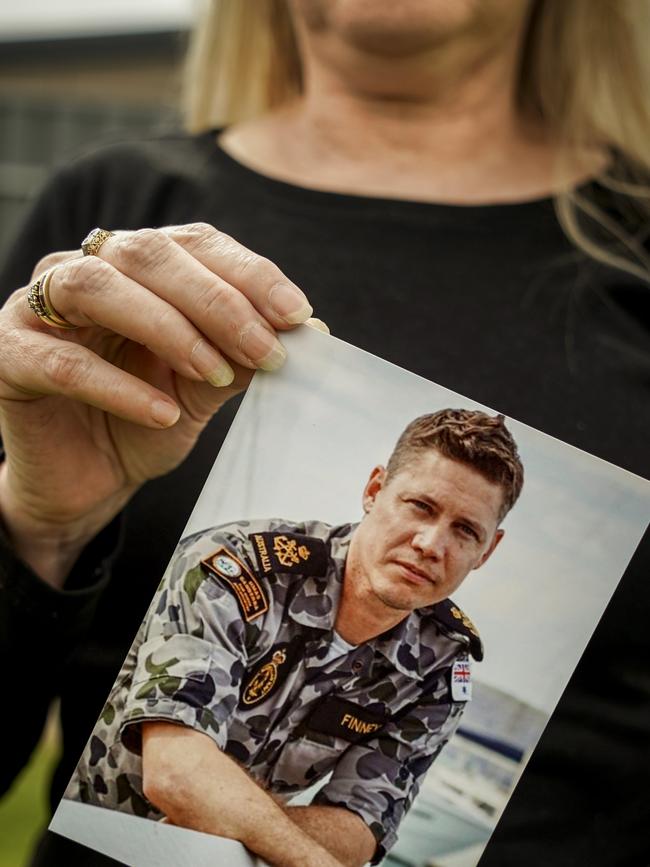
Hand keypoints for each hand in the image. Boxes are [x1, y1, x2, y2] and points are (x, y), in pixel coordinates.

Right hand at [0, 223, 312, 584]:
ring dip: (169, 329)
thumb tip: (310, 329)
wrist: (87, 480)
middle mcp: (86, 270)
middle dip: (218, 302)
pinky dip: (118, 386)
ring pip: (99, 288)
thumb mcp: (203, 386)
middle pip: (149, 254)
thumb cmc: (144, 420)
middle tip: (269, 351)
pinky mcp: (8, 357)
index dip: (249, 273)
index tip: (298, 314)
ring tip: (217, 374)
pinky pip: (62, 362)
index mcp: (137, 266)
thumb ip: (243, 353)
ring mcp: (38, 308)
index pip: (195, 244)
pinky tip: (162, 414)